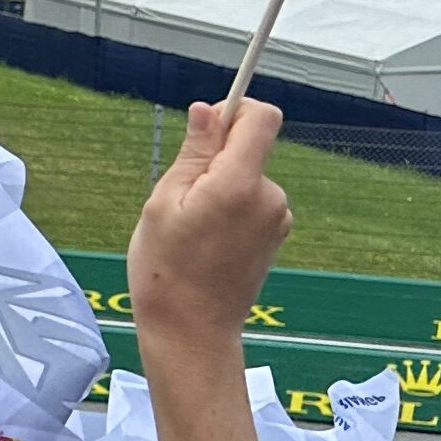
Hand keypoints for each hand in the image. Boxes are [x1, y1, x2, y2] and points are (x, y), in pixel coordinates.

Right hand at [123, 99, 291, 350]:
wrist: (191, 331)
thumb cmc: (165, 270)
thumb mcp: (163, 203)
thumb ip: (193, 153)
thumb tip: (208, 110)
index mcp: (239, 183)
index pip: (262, 117)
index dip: (236, 109)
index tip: (207, 126)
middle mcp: (269, 197)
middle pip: (250, 148)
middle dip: (216, 158)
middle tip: (179, 198)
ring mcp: (277, 218)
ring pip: (247, 177)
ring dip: (220, 187)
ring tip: (190, 228)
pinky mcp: (275, 235)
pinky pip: (252, 203)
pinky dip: (231, 209)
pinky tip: (207, 241)